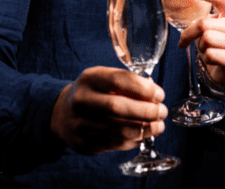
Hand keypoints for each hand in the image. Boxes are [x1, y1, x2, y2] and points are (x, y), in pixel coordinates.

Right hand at [49, 66, 167, 154]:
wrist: (62, 115)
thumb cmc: (93, 93)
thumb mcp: (105, 80)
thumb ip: (128, 84)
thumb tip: (155, 96)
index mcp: (89, 78)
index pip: (119, 80)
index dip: (144, 88)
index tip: (159, 94)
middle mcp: (81, 100)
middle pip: (118, 107)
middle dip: (146, 111)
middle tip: (162, 112)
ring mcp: (80, 124)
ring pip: (119, 131)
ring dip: (145, 130)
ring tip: (158, 125)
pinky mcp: (84, 144)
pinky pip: (116, 145)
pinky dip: (134, 140)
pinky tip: (143, 135)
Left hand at [179, 0, 224, 87]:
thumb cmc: (217, 46)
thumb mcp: (210, 29)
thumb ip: (201, 21)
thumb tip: (189, 24)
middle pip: (204, 23)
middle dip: (190, 34)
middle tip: (185, 41)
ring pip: (207, 39)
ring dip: (201, 47)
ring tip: (207, 51)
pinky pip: (210, 55)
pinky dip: (206, 59)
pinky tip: (214, 61)